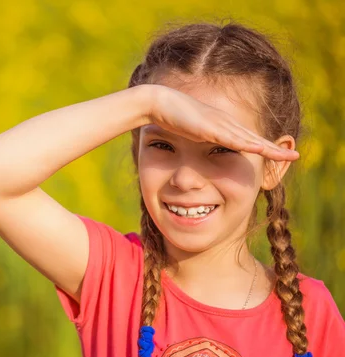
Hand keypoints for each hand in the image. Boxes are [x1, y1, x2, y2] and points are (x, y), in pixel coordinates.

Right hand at [143, 85, 298, 160]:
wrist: (158, 102)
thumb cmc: (169, 116)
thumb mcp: (188, 131)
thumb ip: (196, 138)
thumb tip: (199, 149)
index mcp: (220, 126)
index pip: (246, 139)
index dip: (263, 147)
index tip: (277, 155)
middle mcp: (224, 123)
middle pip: (254, 139)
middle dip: (275, 149)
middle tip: (295, 156)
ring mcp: (218, 124)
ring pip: (249, 139)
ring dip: (269, 148)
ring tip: (287, 156)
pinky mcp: (209, 127)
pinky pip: (232, 139)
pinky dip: (247, 145)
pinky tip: (260, 150)